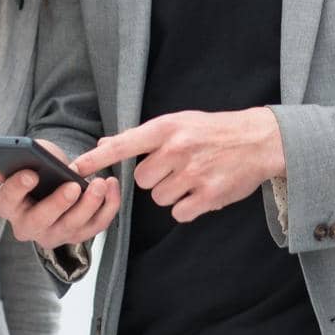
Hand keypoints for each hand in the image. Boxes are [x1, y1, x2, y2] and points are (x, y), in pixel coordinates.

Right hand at [0, 139, 120, 248]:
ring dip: (89, 205)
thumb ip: (11, 161)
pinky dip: (108, 207)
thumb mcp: (24, 160)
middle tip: (72, 186)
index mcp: (9, 206)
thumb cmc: (38, 170)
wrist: (55, 184)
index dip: (18, 187)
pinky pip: (96, 225)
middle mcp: (29, 226)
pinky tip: (112, 186)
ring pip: (73, 226)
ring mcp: (55, 234)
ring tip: (100, 183)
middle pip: (41, 220)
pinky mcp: (79, 235)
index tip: (31, 173)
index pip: (8, 200)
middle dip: (57, 204)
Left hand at [70, 108, 283, 223]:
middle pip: (142, 180)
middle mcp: (177, 150)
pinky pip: (179, 212)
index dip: (98, 158)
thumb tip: (105, 144)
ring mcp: (193, 174)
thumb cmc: (213, 130)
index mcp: (167, 128)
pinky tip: (201, 191)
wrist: (258, 140)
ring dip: (172, 193)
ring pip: (159, 198)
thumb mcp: (178, 122)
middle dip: (155, 178)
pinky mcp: (208, 196)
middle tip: (176, 167)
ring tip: (192, 176)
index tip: (76, 167)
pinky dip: (187, 207)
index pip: (124, 144)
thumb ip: (142, 136)